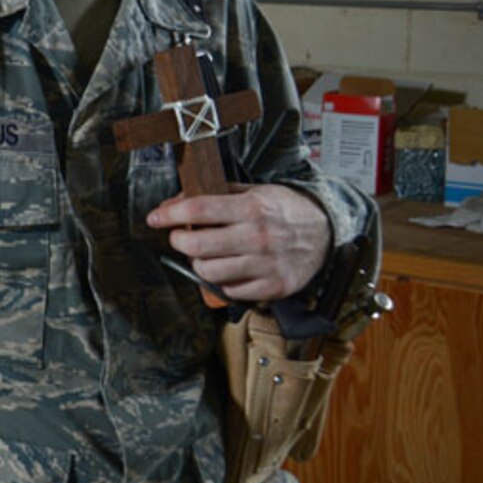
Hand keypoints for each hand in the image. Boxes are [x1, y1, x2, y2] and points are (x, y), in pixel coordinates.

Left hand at [147, 182, 328, 301]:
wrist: (327, 232)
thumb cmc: (284, 210)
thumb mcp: (254, 192)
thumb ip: (215, 196)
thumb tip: (174, 204)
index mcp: (252, 208)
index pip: (198, 210)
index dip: (169, 214)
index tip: (155, 218)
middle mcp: (258, 237)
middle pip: (197, 245)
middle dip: (179, 241)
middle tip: (180, 237)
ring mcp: (266, 264)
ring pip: (208, 272)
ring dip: (197, 264)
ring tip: (204, 255)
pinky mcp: (273, 286)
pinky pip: (230, 291)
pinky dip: (221, 282)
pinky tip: (226, 269)